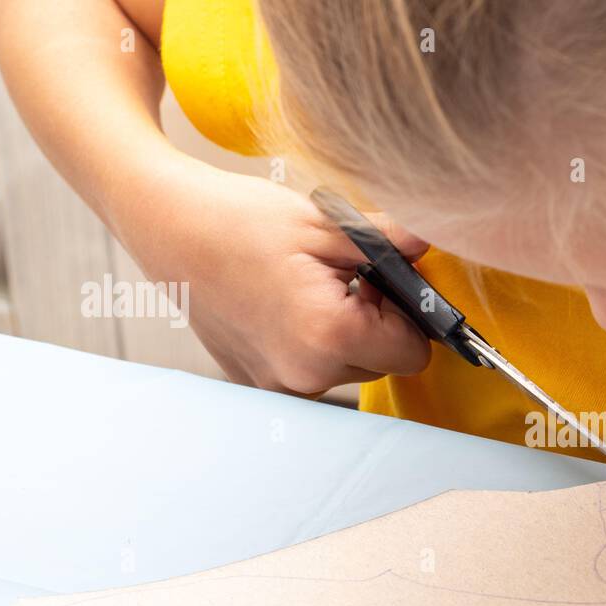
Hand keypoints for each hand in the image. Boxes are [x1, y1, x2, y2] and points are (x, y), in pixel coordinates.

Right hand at [115, 160, 431, 393]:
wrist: (167, 228)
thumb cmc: (241, 220)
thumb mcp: (328, 224)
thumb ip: (392, 243)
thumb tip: (438, 239)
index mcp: (328, 338)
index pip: (415, 352)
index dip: (409, 313)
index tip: (380, 278)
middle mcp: (304, 375)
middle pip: (384, 363)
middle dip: (378, 321)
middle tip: (345, 276)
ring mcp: (278, 385)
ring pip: (351, 368)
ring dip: (346, 332)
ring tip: (311, 286)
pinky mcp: (260, 382)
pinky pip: (314, 369)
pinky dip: (314, 341)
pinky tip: (286, 304)